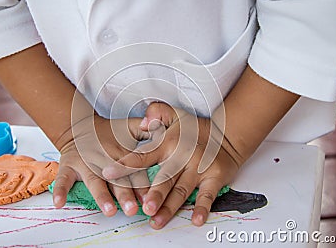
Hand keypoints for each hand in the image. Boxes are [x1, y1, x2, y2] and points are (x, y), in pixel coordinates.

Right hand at [53, 113, 154, 216]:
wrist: (80, 126)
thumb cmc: (110, 133)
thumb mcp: (131, 127)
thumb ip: (148, 130)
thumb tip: (160, 127)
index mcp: (121, 152)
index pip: (134, 169)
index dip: (142, 183)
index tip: (150, 197)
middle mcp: (104, 159)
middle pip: (116, 179)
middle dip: (124, 193)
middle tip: (132, 208)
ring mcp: (85, 163)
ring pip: (94, 181)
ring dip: (101, 196)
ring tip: (109, 210)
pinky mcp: (68, 166)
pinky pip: (63, 178)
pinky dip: (60, 190)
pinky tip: (59, 203)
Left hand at [102, 102, 240, 227]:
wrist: (227, 135)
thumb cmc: (195, 129)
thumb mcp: (175, 114)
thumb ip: (156, 113)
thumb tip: (143, 122)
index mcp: (169, 143)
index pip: (144, 156)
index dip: (125, 165)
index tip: (108, 173)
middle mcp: (183, 157)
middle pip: (165, 179)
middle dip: (154, 195)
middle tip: (143, 209)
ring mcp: (199, 169)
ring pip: (182, 191)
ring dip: (170, 208)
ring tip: (157, 221)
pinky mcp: (214, 178)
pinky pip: (208, 195)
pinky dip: (202, 208)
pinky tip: (196, 220)